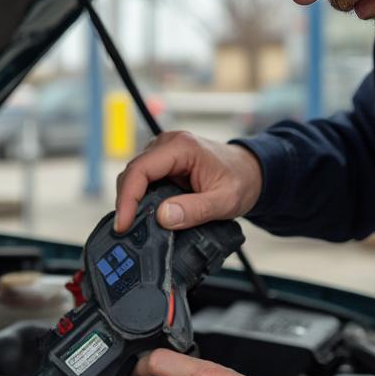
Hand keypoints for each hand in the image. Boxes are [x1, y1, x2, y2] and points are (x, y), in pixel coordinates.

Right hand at [114, 131, 263, 232]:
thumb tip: (163, 217)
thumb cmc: (241, 180)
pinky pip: (143, 180)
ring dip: (132, 201)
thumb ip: (196, 210)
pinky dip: (140, 199)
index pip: (141, 169)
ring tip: (134, 226)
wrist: (250, 172)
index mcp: (181, 147)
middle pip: (132, 173)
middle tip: (127, 231)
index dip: (127, 198)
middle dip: (126, 203)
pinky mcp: (163, 164)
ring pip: (134, 177)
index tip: (124, 224)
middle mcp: (167, 145)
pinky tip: (143, 216)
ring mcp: (163, 153)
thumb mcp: (225, 201)